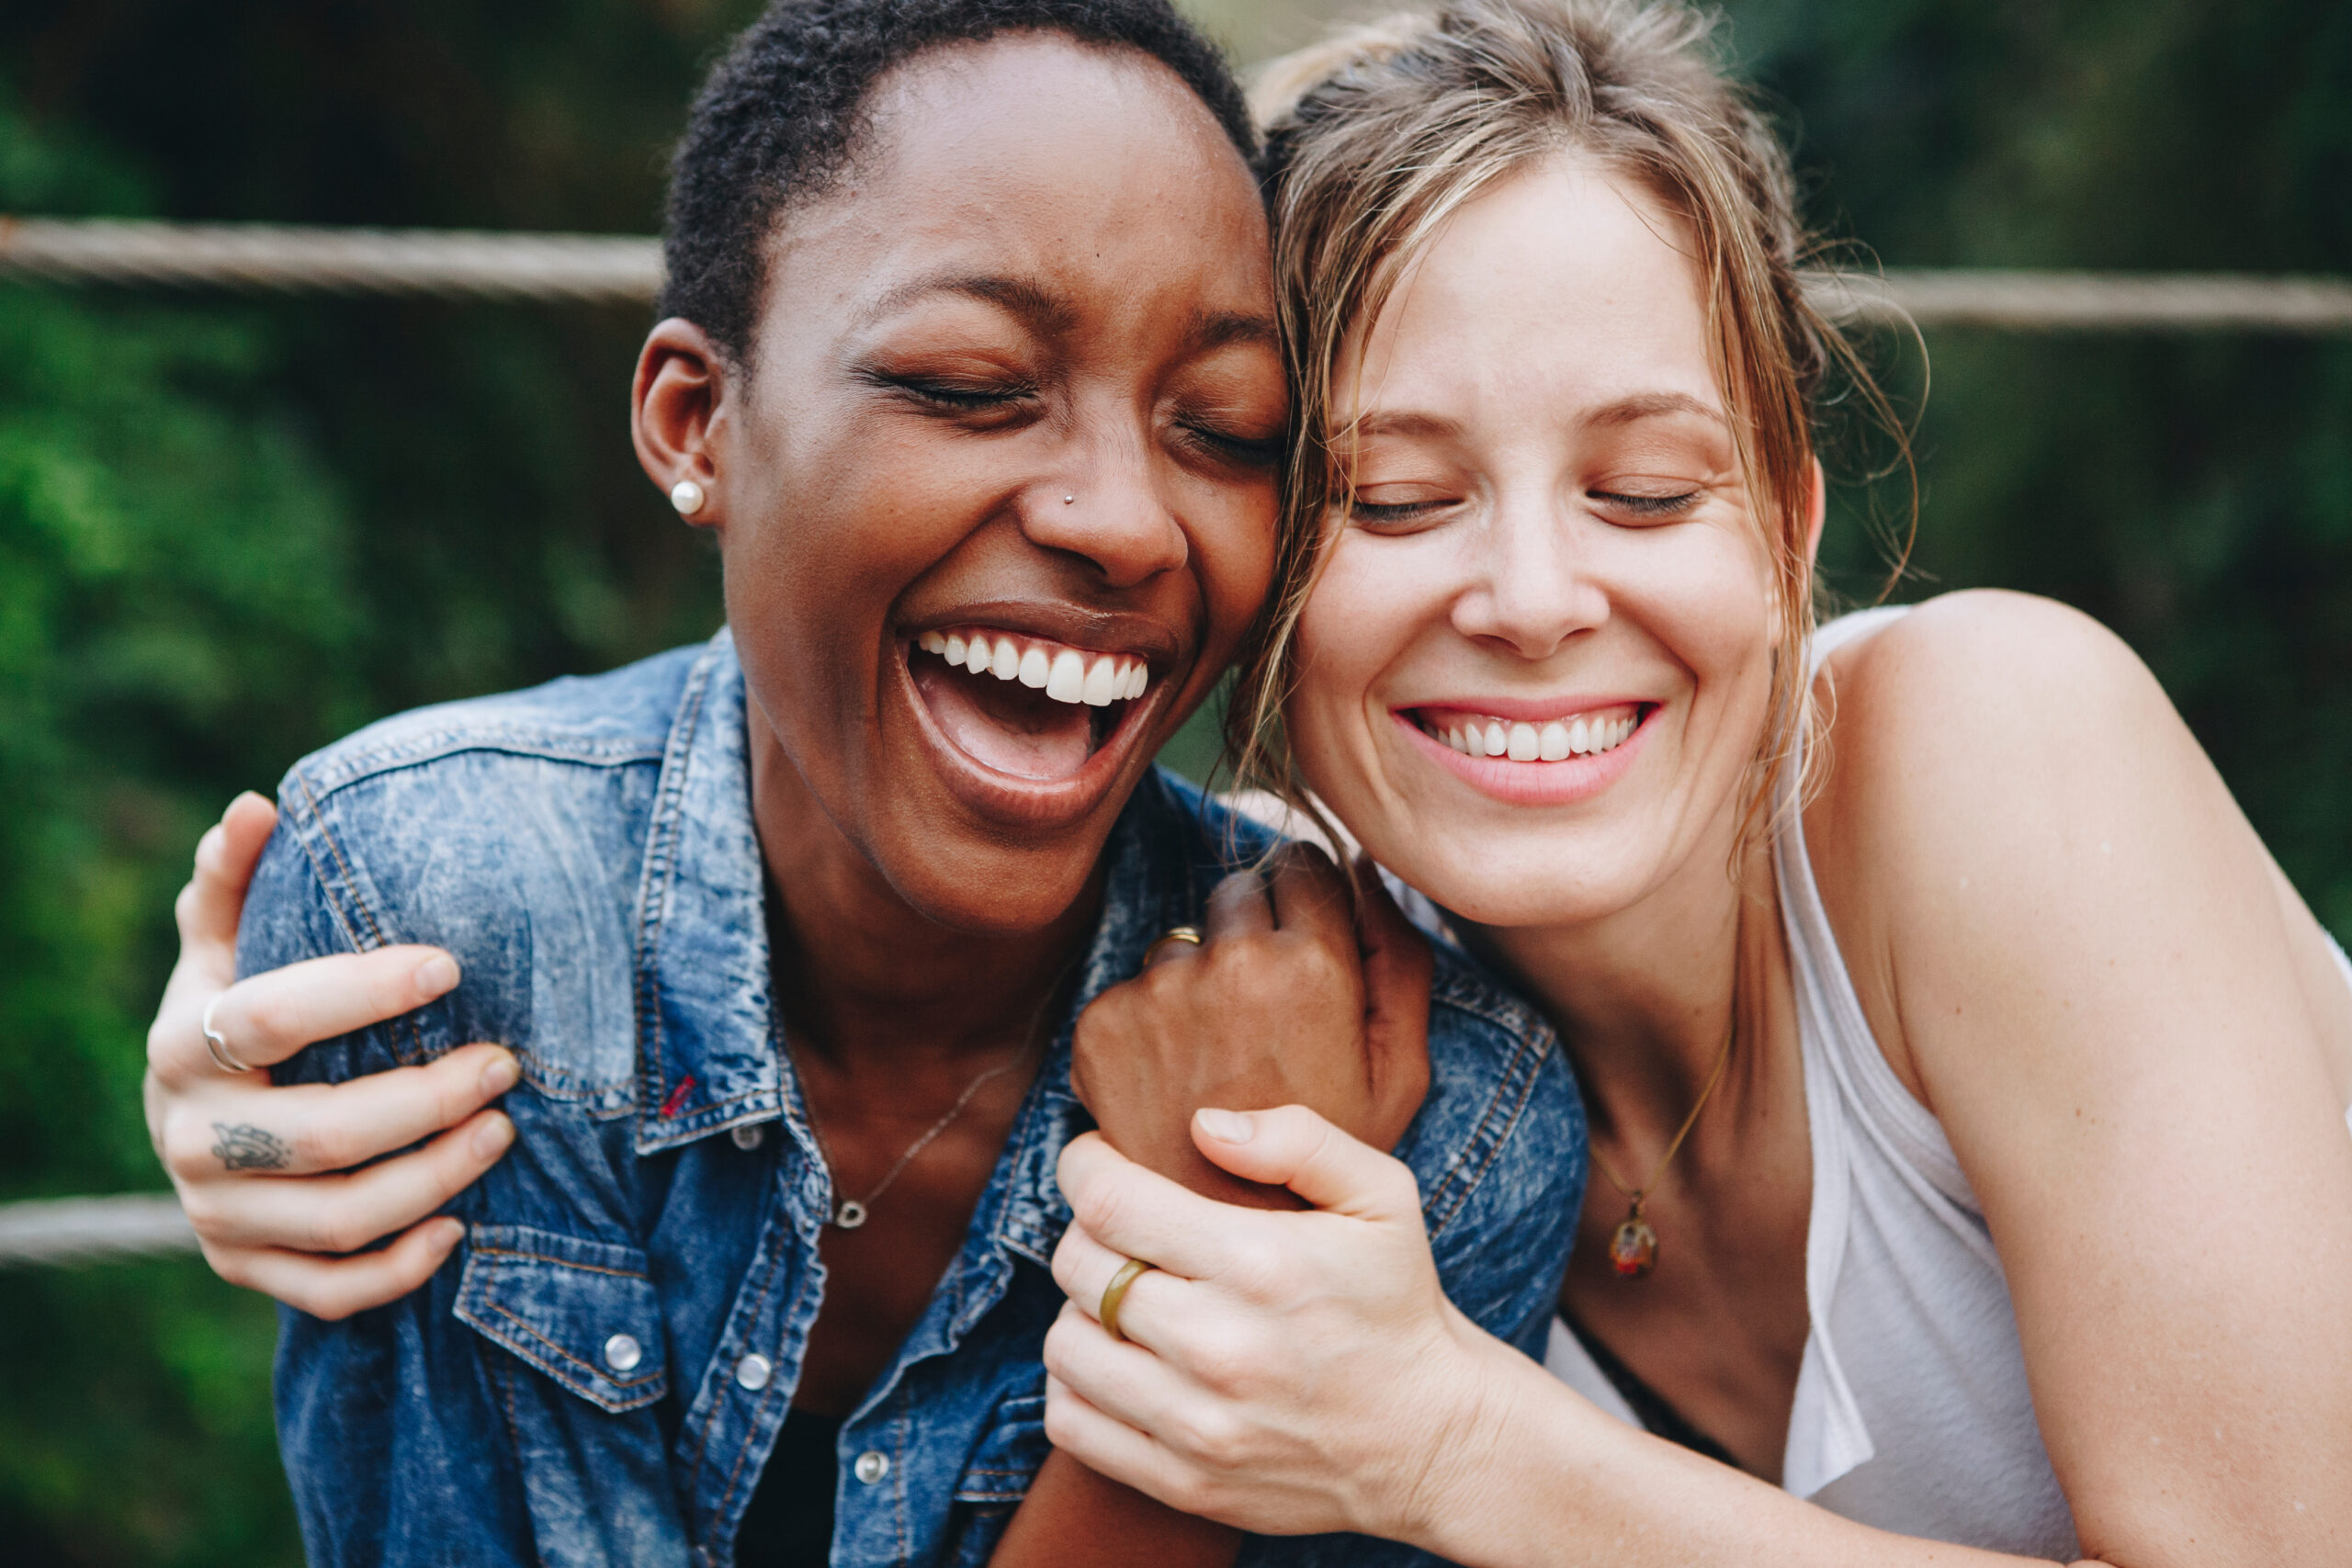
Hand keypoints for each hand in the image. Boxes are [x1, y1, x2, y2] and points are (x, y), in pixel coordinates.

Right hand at [145, 792, 520, 1318]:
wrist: (194, 1117)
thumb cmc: (236, 1010)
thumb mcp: (226, 943)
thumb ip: (238, 879)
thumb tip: (256, 807)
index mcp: (182, 1044)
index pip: (272, 1017)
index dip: (361, 991)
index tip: (451, 966)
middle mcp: (188, 1136)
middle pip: (322, 1132)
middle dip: (427, 1100)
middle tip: (506, 1064)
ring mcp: (215, 1212)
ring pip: (336, 1218)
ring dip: (433, 1179)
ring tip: (505, 1130)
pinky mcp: (243, 1269)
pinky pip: (327, 1289)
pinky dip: (399, 1268)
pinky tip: (460, 1229)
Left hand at [1042, 1106, 1514, 1542]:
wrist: (1433, 1439)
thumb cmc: (1396, 1303)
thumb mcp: (1382, 1196)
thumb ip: (1299, 1139)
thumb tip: (1203, 1125)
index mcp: (1261, 1264)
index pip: (1110, 1203)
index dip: (1084, 1168)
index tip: (1098, 1161)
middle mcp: (1220, 1347)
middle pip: (1078, 1267)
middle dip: (1086, 1231)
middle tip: (1121, 1228)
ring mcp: (1198, 1424)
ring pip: (1065, 1345)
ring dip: (1081, 1309)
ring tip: (1123, 1297)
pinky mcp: (1184, 1481)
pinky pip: (1072, 1423)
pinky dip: (1076, 1386)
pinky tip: (1119, 1361)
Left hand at [1069, 844, 1430, 1206]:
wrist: (1233, 1247)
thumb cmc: (1328, 1165)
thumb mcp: (1399, 1072)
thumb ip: (1398, 960)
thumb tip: (1366, 869)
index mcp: (1312, 966)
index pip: (1302, 863)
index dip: (1309, 903)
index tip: (1308, 947)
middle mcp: (1230, 965)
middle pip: (1236, 891)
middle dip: (1252, 936)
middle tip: (1263, 1021)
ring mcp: (1158, 994)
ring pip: (1179, 944)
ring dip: (1195, 983)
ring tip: (1218, 1066)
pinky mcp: (1101, 1027)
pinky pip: (1129, 992)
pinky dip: (1146, 1027)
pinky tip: (1174, 1088)